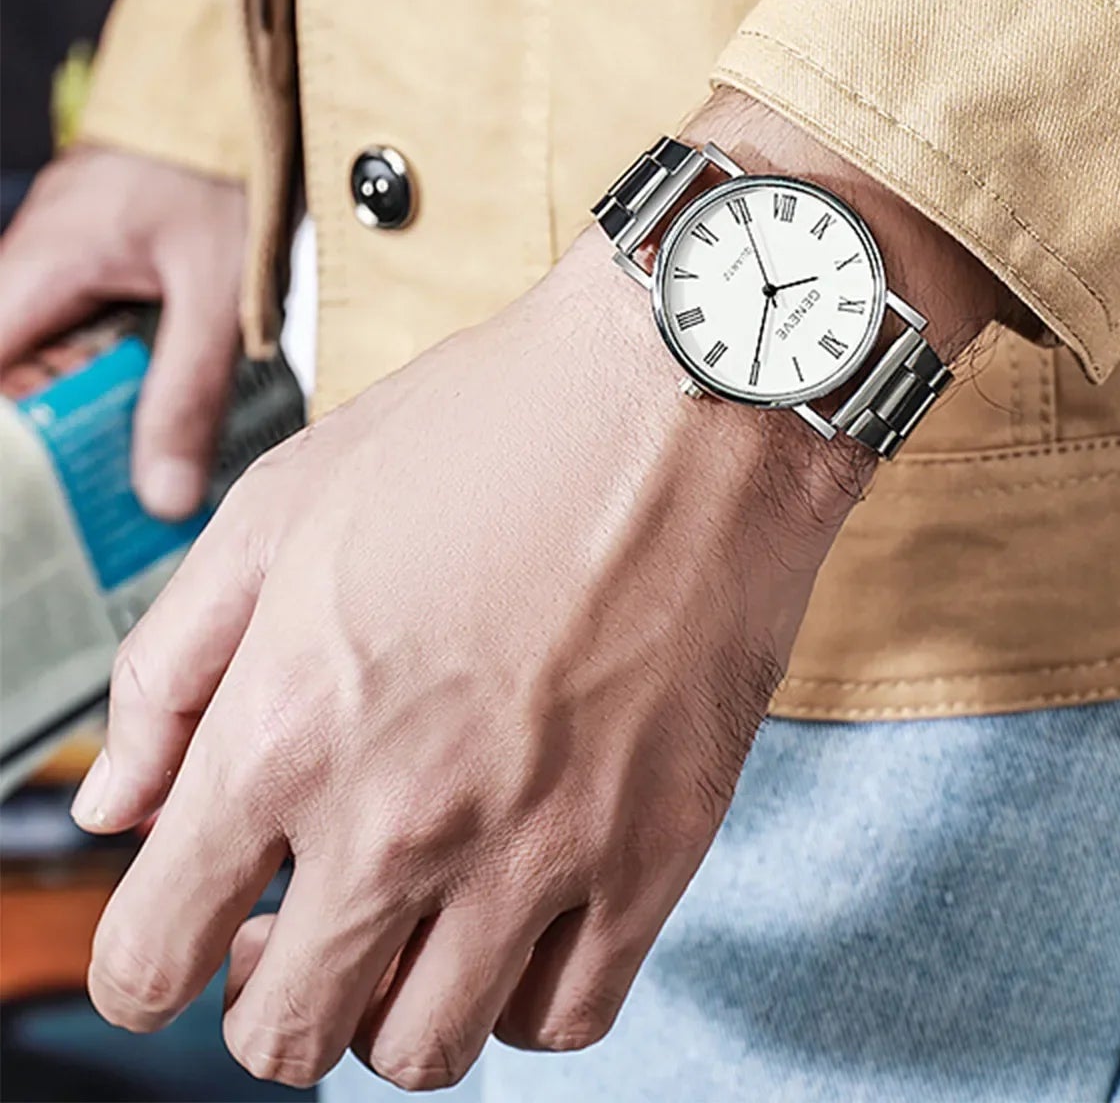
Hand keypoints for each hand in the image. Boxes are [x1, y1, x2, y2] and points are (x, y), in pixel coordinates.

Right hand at [0, 146, 246, 517]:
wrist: (244, 88)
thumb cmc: (223, 168)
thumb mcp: (218, 291)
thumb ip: (187, 392)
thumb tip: (160, 496)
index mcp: (33, 271)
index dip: (11, 449)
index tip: (43, 504)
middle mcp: (22, 267)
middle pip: (7, 385)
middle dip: (52, 443)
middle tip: (110, 494)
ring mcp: (48, 264)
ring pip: (37, 366)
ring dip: (81, 413)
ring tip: (135, 458)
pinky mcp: (82, 264)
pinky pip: (68, 338)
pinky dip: (102, 377)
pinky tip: (146, 404)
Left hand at [77, 91, 998, 1089]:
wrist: (693, 393)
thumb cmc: (497, 424)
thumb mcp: (290, 502)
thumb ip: (174, 667)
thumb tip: (115, 804)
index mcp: (286, 726)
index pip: (151, 958)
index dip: (153, 959)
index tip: (194, 925)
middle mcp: (402, 815)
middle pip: (284, 1035)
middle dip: (269, 996)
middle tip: (304, 921)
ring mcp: (539, 846)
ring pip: (423, 1050)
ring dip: (396, 1005)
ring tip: (419, 915)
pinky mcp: (656, 849)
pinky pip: (566, 1016)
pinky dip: (523, 994)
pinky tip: (521, 914)